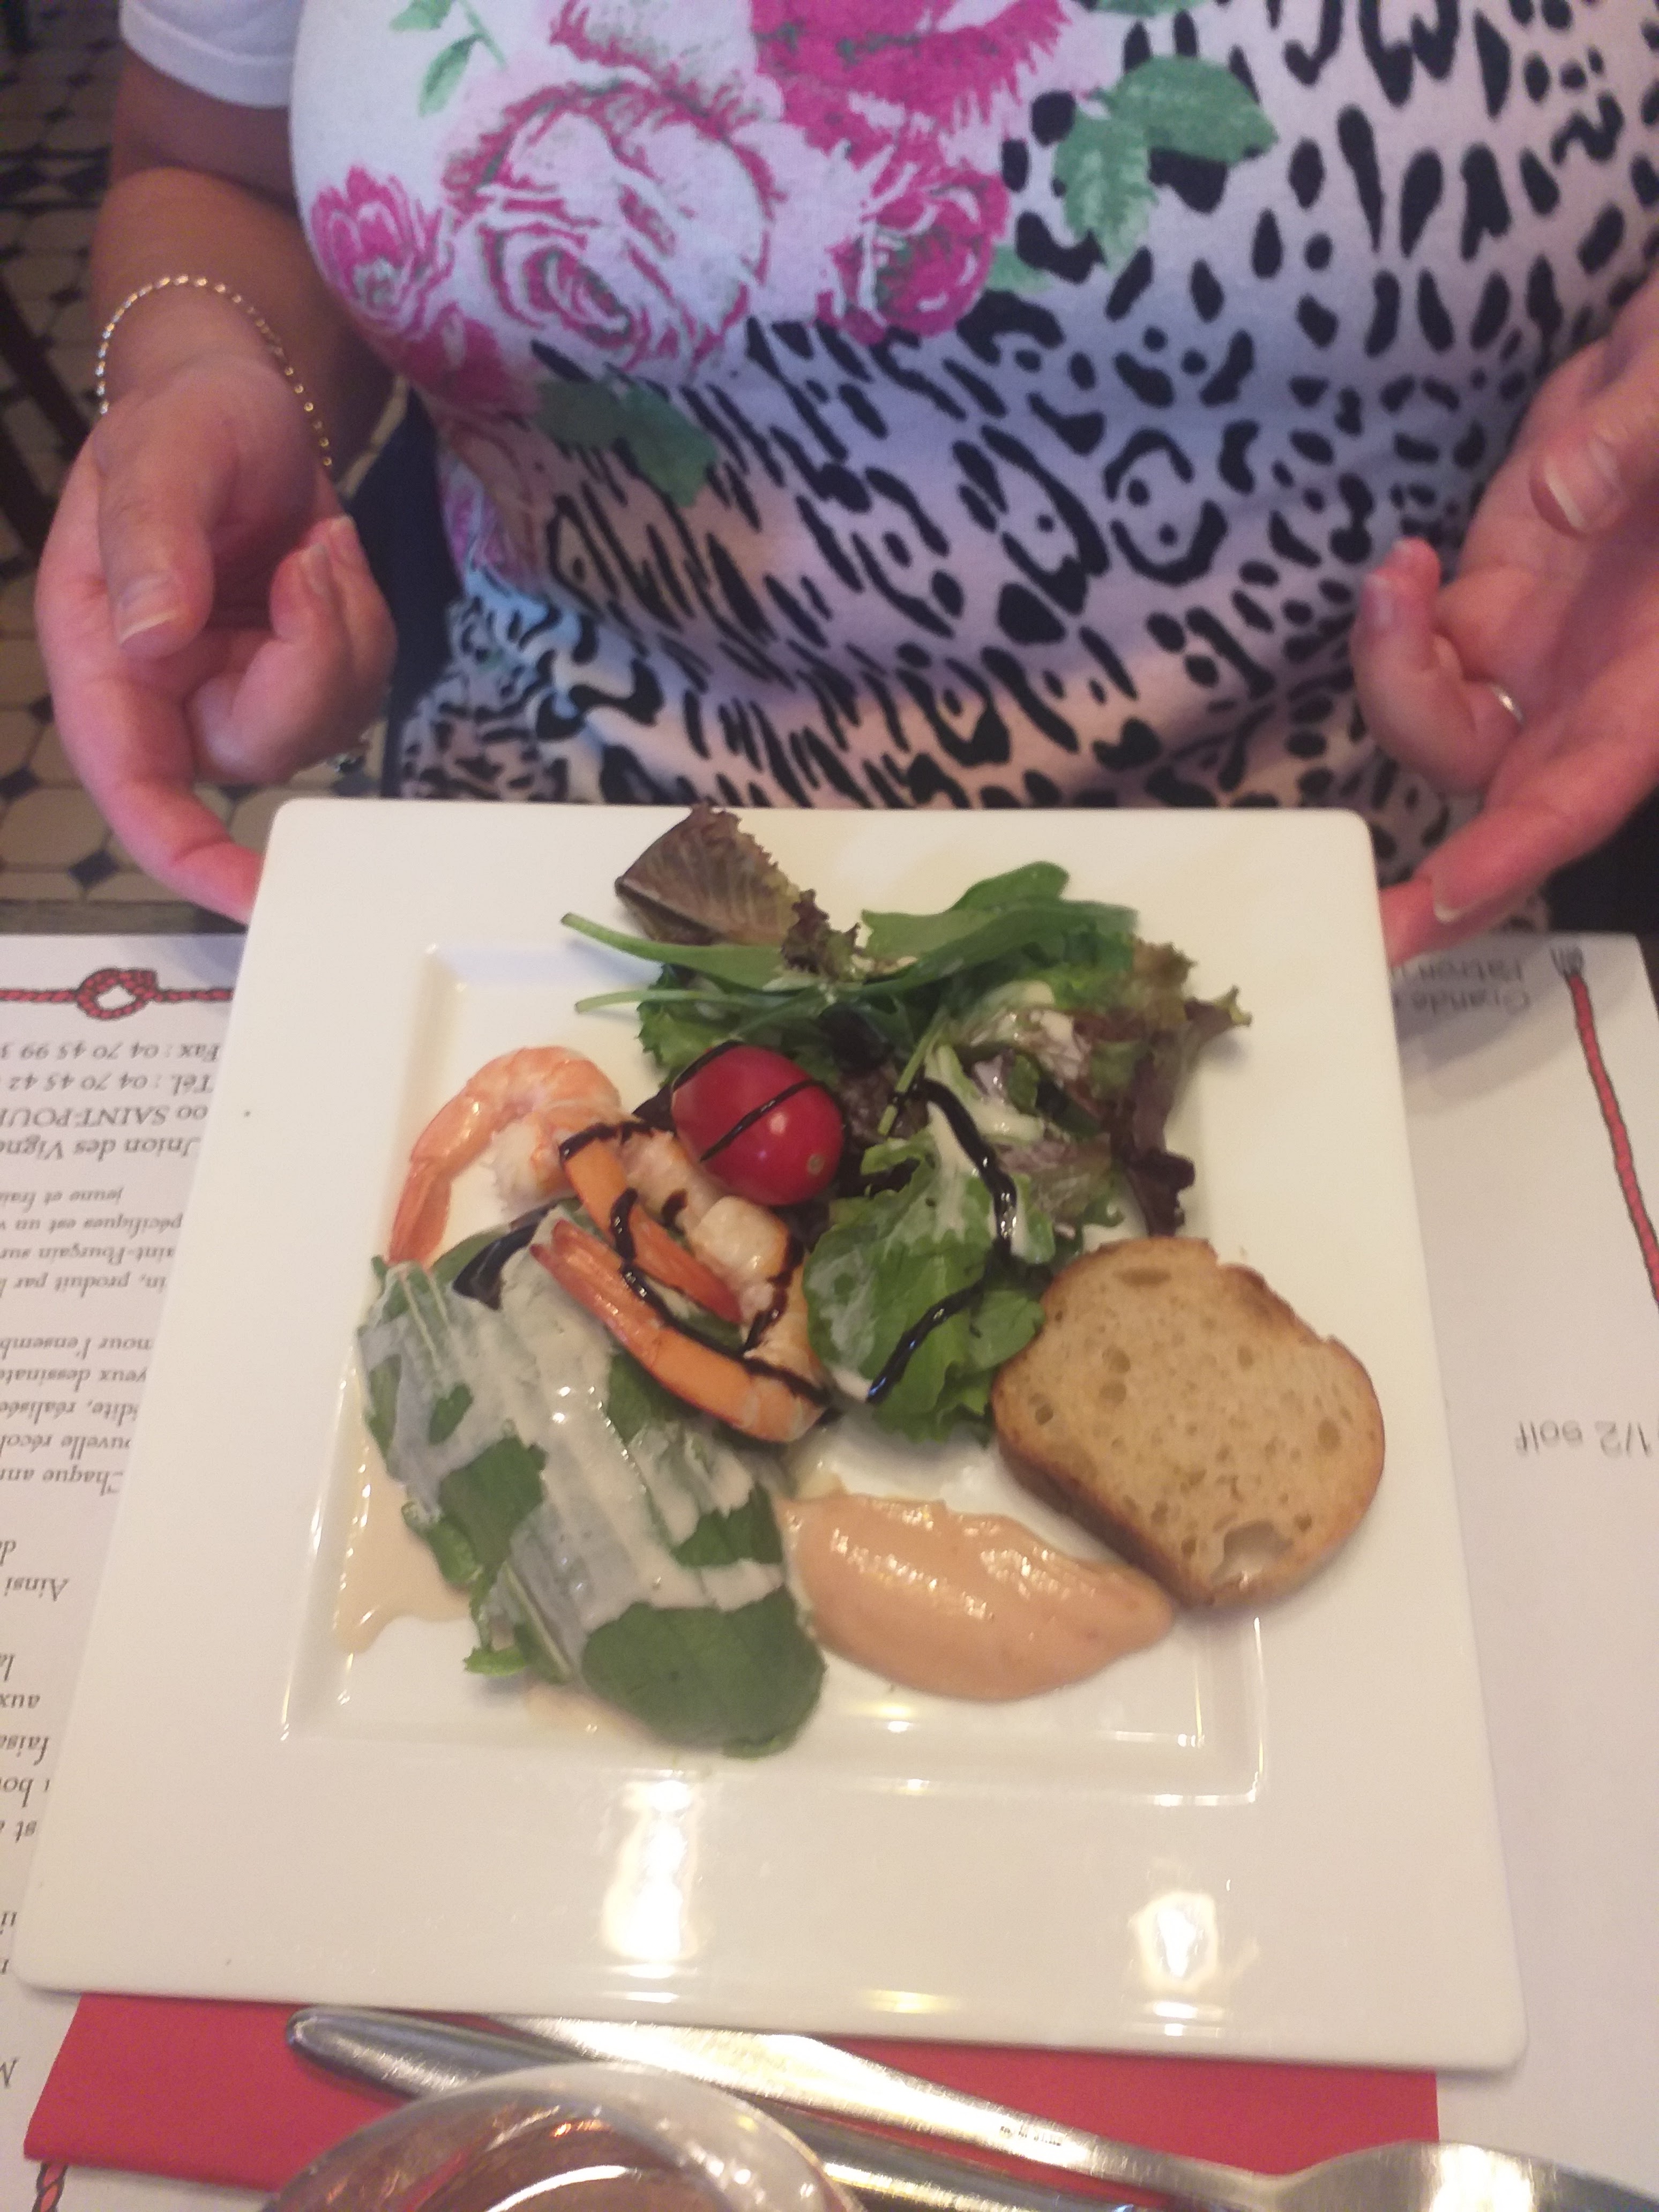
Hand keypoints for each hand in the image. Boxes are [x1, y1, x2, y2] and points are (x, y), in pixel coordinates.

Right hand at [36, 351, 394, 921]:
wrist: (243, 402)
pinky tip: (329, 558)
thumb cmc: (185, 422)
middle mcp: (168, 692)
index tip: (253, 897)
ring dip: (344, 628)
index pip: (135, 789)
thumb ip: (151, 544)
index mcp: (104, 657)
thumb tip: (153, 637)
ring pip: (327, 720)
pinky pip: (360, 685)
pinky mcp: (299, 677)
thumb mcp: (161, 455)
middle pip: (266, 746)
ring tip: (315, 542)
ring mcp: (238, 690)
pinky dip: (363, 620)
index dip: (189, 857)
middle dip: (313, 659)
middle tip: (313, 555)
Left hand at [1354, 272, 1658, 966]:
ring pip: (1443, 737)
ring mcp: (1539, 659)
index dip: (1523, 845)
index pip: (1590, 787)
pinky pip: (1415, 663)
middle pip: (1511, 811)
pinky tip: (1401, 566)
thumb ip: (1640, 439)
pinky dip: (1386, 631)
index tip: (1452, 891)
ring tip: (1395, 577)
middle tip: (1366, 923)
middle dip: (1441, 884)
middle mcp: (1601, 693)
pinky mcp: (1489, 611)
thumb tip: (1564, 497)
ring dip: (1391, 685)